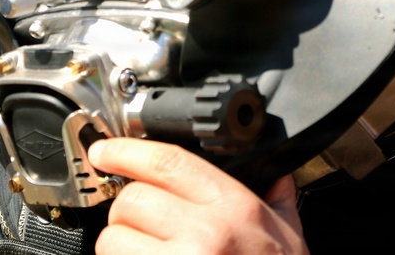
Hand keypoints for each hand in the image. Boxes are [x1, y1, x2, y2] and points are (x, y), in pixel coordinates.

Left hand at [88, 138, 308, 254]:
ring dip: (120, 245)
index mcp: (234, 207)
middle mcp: (206, 233)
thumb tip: (273, 174)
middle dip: (127, 209)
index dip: (126, 150)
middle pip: (132, 199)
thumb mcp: (288, 231)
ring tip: (143, 251)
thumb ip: (275, 196)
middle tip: (140, 221)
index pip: (168, 162)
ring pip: (114, 239)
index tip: (106, 150)